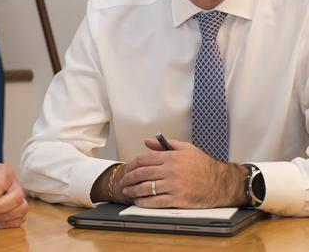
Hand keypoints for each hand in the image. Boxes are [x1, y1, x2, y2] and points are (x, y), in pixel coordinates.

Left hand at [120, 137, 246, 207]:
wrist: (222, 183)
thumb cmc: (204, 165)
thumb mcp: (186, 149)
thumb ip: (165, 144)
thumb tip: (147, 141)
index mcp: (171, 157)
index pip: (144, 160)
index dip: (132, 165)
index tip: (126, 169)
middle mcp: (171, 171)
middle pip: (142, 174)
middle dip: (128, 178)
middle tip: (122, 181)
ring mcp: (174, 186)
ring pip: (147, 188)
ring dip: (133, 191)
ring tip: (127, 192)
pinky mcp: (179, 200)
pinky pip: (156, 202)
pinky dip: (144, 202)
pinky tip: (139, 202)